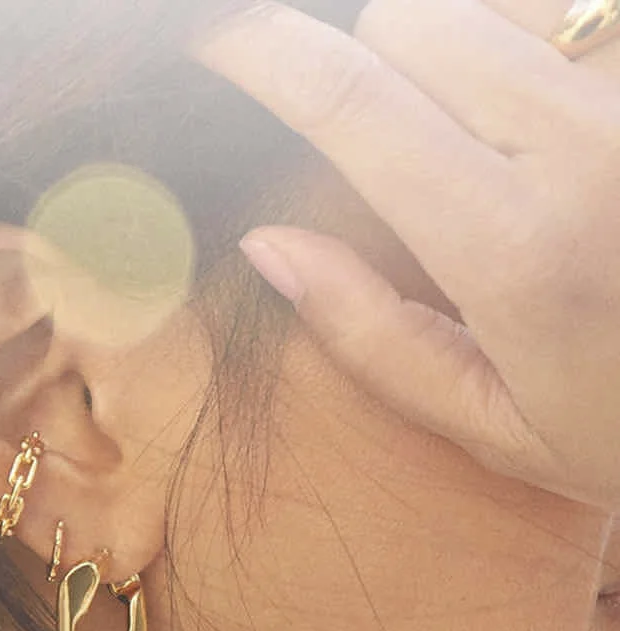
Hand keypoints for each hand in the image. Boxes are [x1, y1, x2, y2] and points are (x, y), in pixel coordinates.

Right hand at [189, 0, 619, 511]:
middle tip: (360, 120)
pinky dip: (522, 44)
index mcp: (513, 247)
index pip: (354, 102)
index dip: (265, 55)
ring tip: (448, 120)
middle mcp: (584, 148)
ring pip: (493, 3)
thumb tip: (268, 242)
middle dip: (358, 56)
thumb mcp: (487, 419)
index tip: (216, 46)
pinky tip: (519, 111)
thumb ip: (369, 334)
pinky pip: (574, 22)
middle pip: (414, 20)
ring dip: (440, 43)